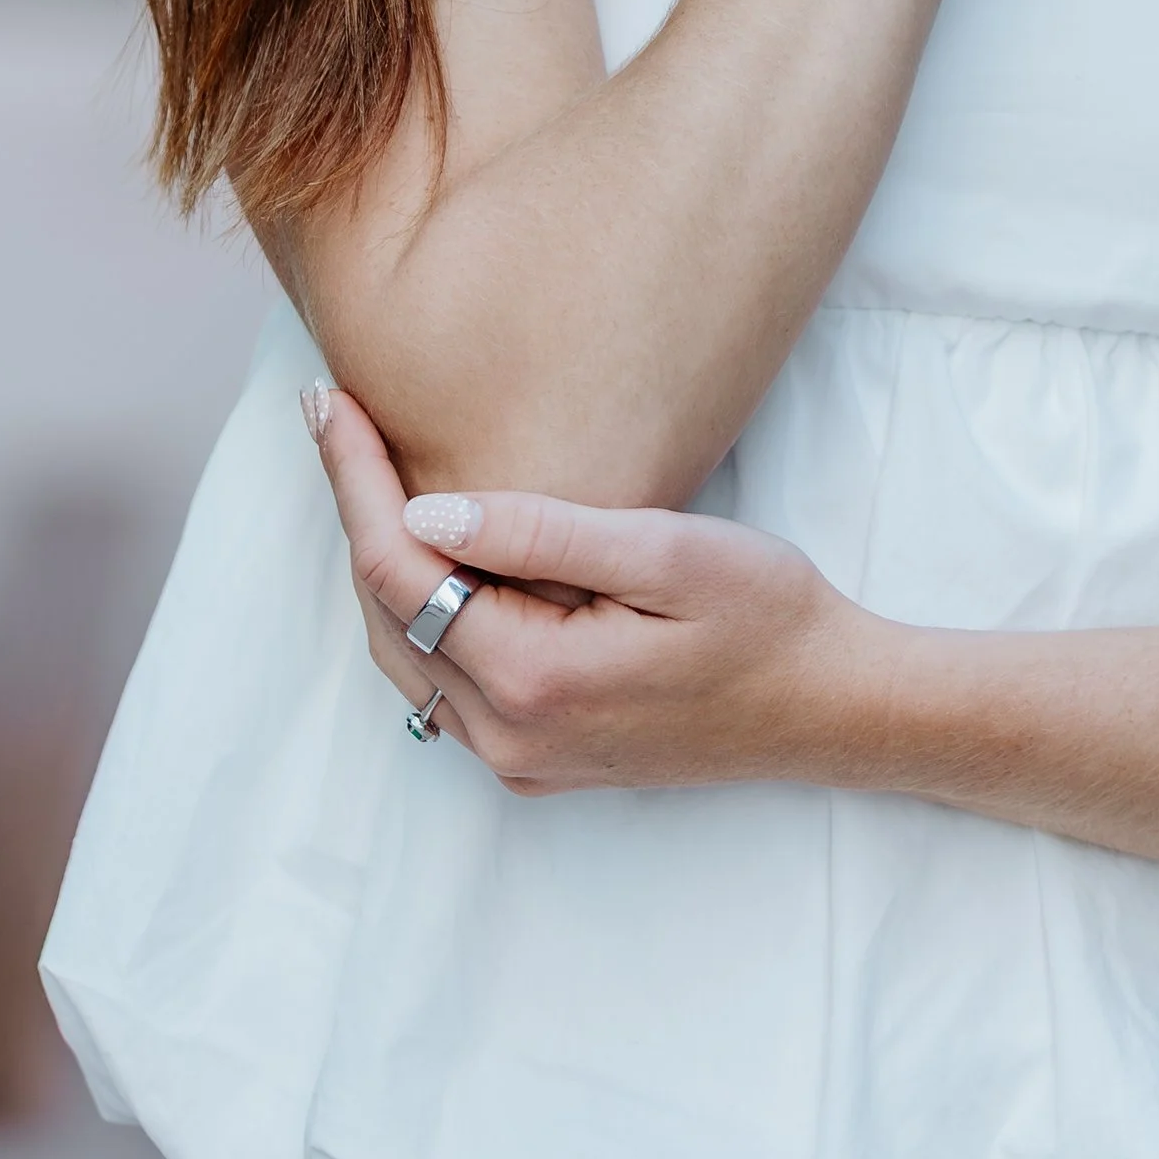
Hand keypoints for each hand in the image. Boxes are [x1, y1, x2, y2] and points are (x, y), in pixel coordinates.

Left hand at [308, 385, 881, 795]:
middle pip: (385, 614)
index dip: (354, 479)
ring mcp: (520, 756)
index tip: (327, 400)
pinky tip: (429, 551)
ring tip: (364, 466)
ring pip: (406, 653)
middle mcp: (509, 734)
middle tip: (333, 414)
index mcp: (533, 678)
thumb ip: (543, 533)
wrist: (830, 706)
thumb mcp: (669, 552)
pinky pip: (444, 683)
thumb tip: (425, 511)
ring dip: (381, 562)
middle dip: (354, 509)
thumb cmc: (768, 616)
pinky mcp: (538, 758)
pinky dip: (419, 612)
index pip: (400, 570)